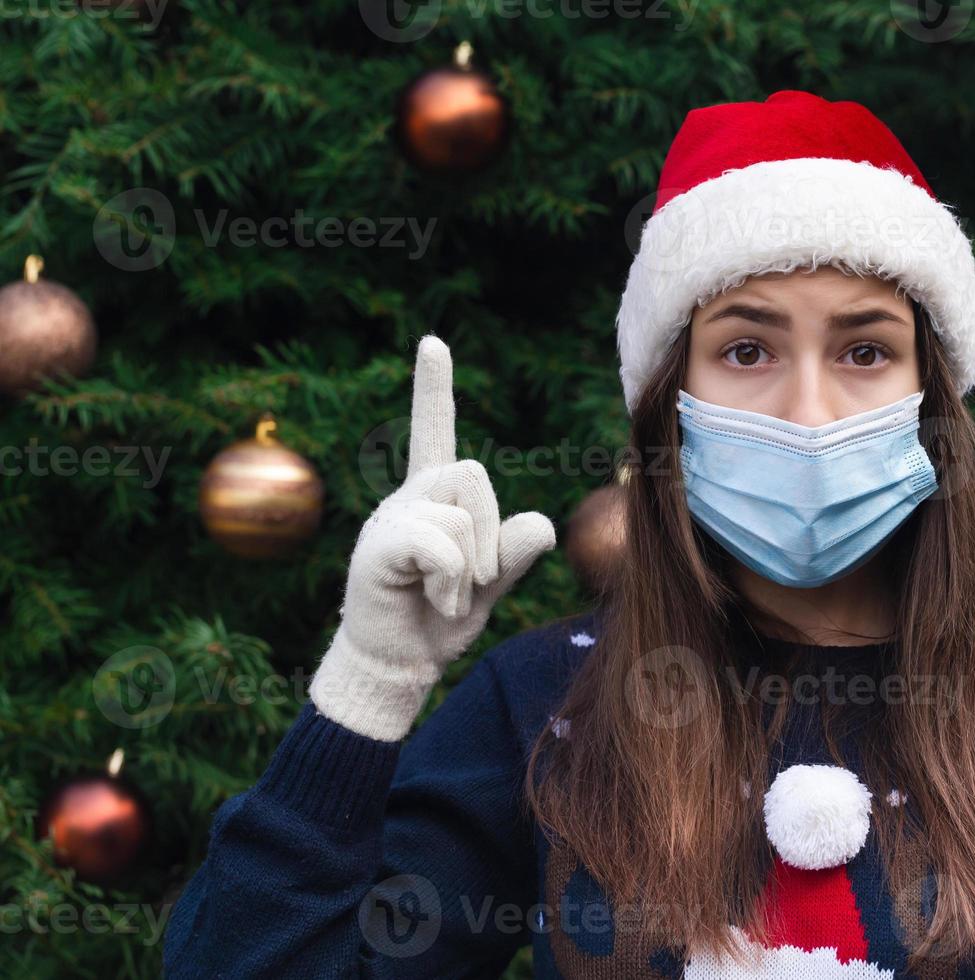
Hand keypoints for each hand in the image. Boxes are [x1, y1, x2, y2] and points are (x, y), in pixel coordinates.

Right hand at [308, 335, 556, 740]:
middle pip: (474, 474)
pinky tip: (435, 601)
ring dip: (471, 566)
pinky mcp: (378, 545)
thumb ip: (516, 552)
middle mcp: (410, 497)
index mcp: (436, 497)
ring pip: (462, 512)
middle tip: (472, 580)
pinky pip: (440, 543)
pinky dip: (452, 580)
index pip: (433, 430)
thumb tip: (543, 524)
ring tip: (447, 595)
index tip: (432, 342)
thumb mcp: (491, 583)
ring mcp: (389, 519)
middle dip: (490, 532)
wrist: (400, 664)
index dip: (432, 388)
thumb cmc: (441, 619)